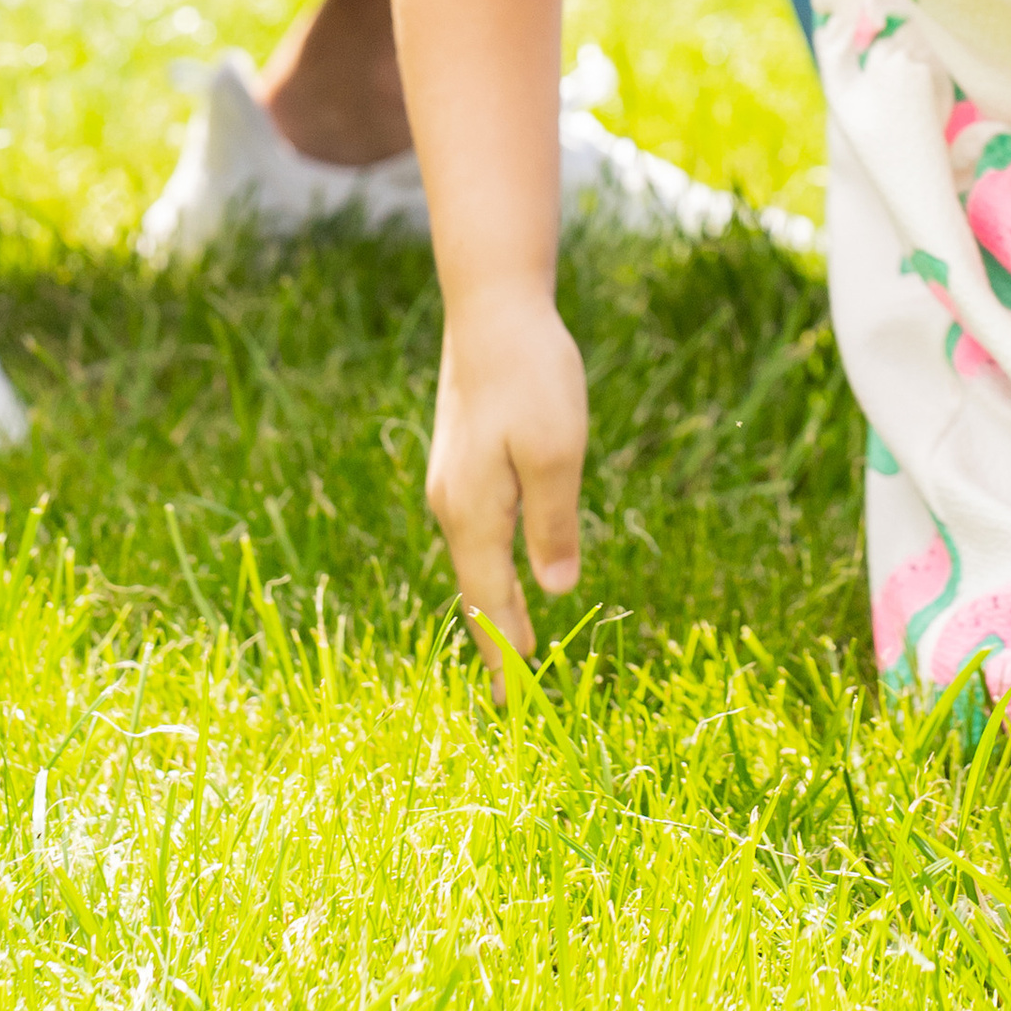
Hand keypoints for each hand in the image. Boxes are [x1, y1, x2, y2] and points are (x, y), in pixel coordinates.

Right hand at [425, 284, 587, 692]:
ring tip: (512, 643)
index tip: (513, 702)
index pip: (489, 601)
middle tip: (509, 695)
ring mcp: (452, 482)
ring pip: (474, 559)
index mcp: (474, 511)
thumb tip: (555, 591)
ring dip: (492, 604)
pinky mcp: (462, 460)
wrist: (493, 308)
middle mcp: (452, 505)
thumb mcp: (559, 452)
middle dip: (495, 639)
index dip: (504, 652)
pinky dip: (489, 567)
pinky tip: (503, 572)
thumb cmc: (532, 375)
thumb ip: (554, 524)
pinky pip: (475, 532)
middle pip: (475, 588)